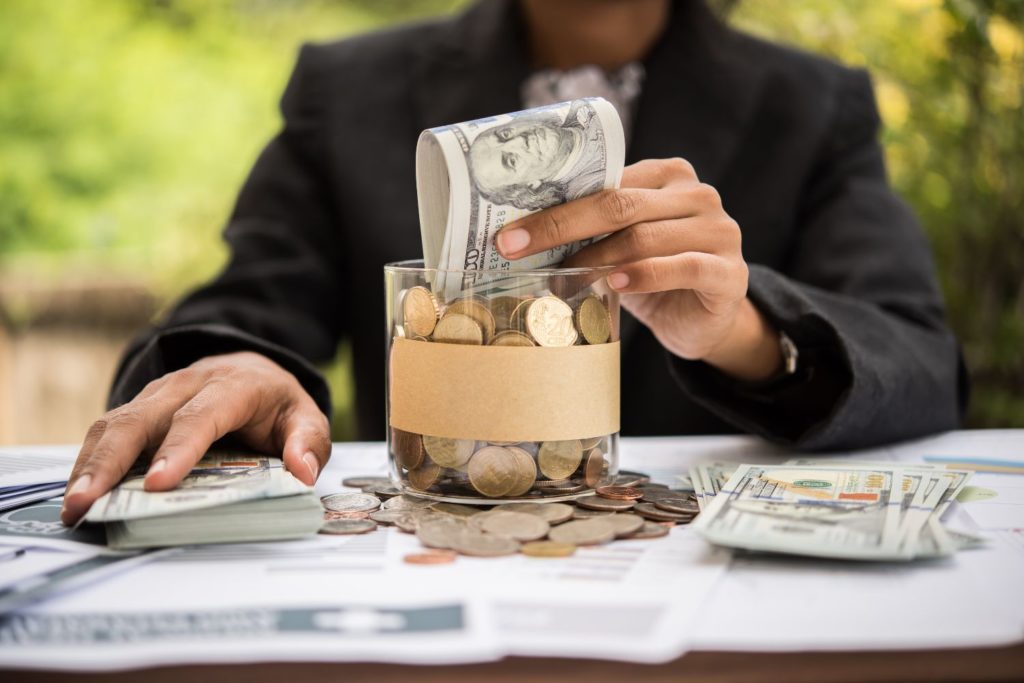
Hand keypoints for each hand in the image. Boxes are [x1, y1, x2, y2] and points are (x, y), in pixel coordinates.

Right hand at [60, 351, 330, 524]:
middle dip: (112, 461)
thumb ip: (308, 443)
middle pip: (142, 418)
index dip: (180, 448)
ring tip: (73, 507)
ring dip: (90, 465)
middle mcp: (188, 385)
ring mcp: (158, 395)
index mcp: (234, 386)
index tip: (160, 483)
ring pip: (116, 423)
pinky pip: (108, 432)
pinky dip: (89, 462)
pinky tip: (78, 494)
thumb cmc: (278, 404)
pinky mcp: (140, 409)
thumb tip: (303, 471)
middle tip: (87, 502)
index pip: (203, 415)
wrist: (254, 370)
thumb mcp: (306, 418)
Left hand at [495, 158, 781, 379]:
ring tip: (559, 278)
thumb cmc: (653, 276)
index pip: (605, 180)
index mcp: (667, 175)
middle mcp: (698, 195)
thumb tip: (517, 234)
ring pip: (644, 238)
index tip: (508, 228)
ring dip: (594, 258)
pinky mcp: (729, 273)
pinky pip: (683, 267)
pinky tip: (615, 285)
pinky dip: (644, 275)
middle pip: (619, 204)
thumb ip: (590, 230)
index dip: (554, 203)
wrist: (703, 321)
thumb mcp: (620, 246)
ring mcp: (719, 231)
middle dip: (560, 226)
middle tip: (514, 248)